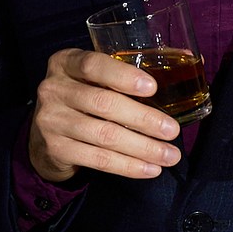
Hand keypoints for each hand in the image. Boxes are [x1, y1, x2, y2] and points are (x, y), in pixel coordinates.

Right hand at [28, 48, 180, 182]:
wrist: (42, 135)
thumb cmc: (81, 99)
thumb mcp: (91, 78)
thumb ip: (125, 72)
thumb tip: (190, 66)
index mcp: (66, 62)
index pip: (93, 65)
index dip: (123, 76)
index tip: (153, 88)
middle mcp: (53, 88)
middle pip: (104, 103)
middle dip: (144, 119)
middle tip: (173, 131)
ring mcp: (51, 120)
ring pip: (104, 135)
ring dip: (142, 148)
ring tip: (169, 155)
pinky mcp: (55, 148)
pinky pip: (98, 159)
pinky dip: (127, 166)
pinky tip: (149, 169)